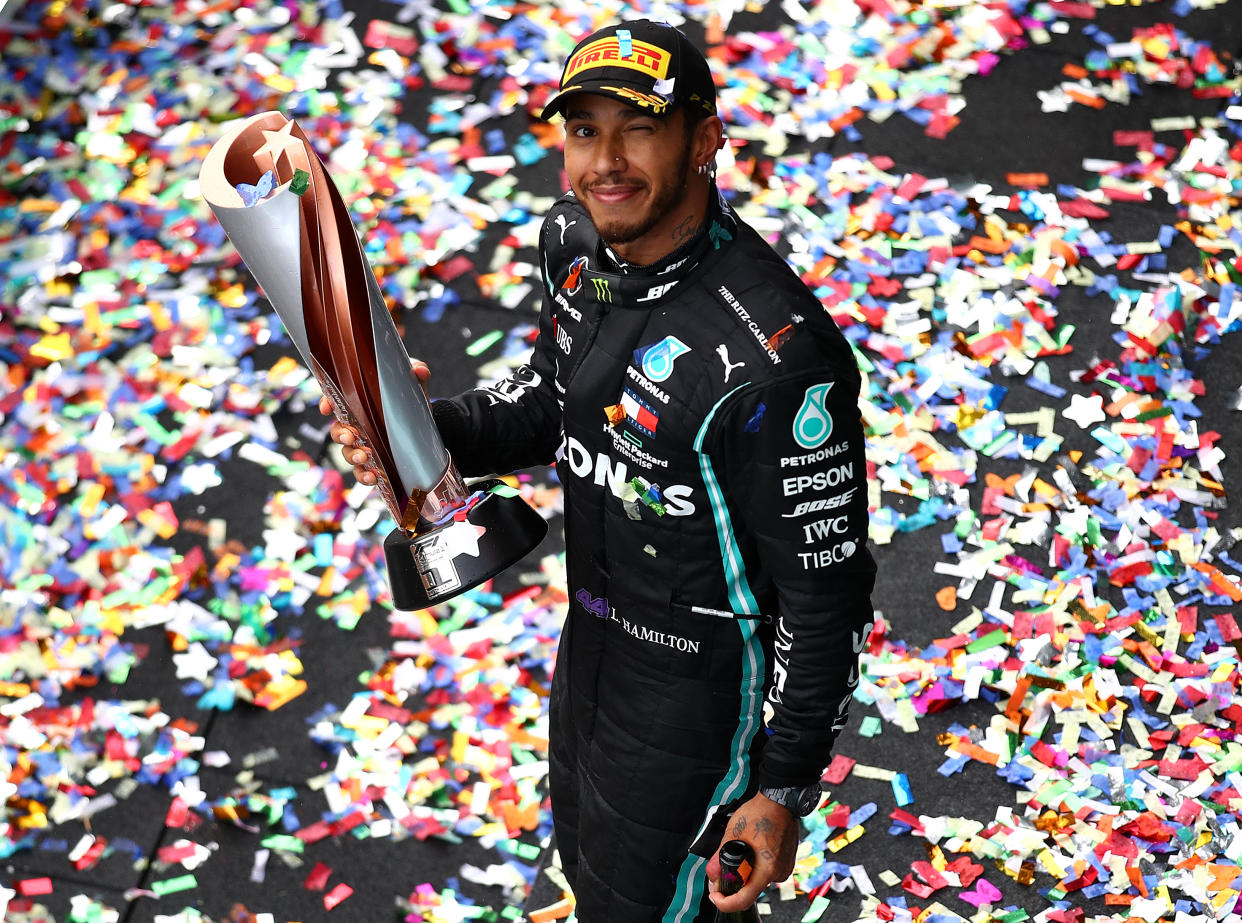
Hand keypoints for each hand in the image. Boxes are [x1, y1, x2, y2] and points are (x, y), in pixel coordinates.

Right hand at [318, 360, 430, 485]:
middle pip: (338, 431)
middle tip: (351, 437)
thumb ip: (417, 372)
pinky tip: (373, 477)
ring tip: (364, 457)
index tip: (327, 407)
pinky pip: (362, 472)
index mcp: (360, 404)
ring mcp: (364, 445)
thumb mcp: (414, 384)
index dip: (327, 403)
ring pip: (348, 453)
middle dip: (341, 435)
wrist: (428, 425)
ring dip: (352, 456)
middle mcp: (357, 425)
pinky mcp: (376, 463)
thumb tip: (419, 370)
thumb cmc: (412, 399)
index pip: (336, 402)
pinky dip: (364, 476)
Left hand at [705, 793, 798, 913]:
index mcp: (766, 869)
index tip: (716, 895)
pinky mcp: (786, 861)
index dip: (725, 902)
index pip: (744, 900)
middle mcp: (778, 872)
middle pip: (750, 890)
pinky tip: (752, 850)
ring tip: (740, 851)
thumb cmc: (761, 812)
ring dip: (746, 872)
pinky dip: (756, 865)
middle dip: (733, 882)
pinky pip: (767, 871)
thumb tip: (712, 875)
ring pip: (758, 880)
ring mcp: (784, 867)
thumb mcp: (733, 834)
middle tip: (722, 869)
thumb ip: (719, 857)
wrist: (780, 800)